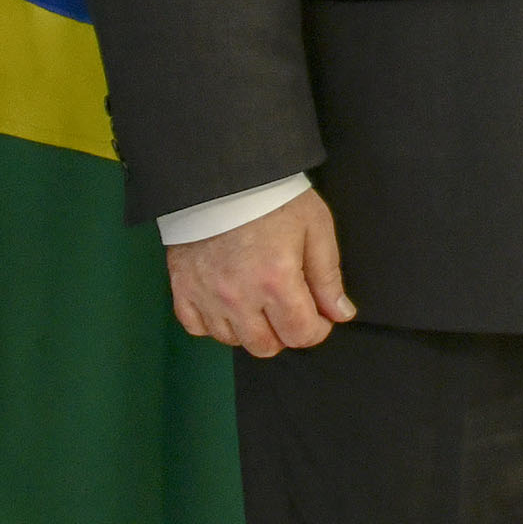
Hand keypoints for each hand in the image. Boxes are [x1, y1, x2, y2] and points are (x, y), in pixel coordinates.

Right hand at [166, 188, 354, 355]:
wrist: (223, 177)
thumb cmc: (275, 199)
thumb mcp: (316, 228)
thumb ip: (328, 277)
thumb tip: (340, 314)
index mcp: (276, 280)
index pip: (300, 333)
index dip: (317, 329)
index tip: (320, 316)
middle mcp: (238, 296)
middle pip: (265, 346)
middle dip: (285, 332)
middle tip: (291, 306)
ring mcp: (205, 296)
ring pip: (232, 341)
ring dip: (251, 329)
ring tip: (261, 300)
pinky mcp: (182, 289)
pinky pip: (197, 327)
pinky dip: (215, 322)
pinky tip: (229, 302)